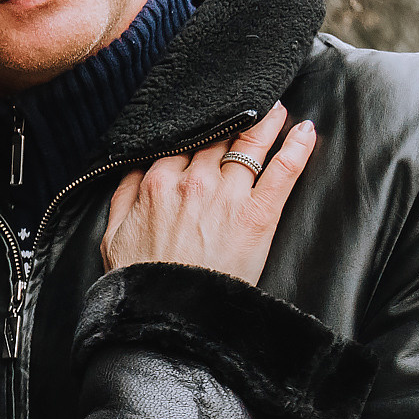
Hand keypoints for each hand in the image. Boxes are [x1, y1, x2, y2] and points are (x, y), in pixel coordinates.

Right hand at [102, 103, 316, 283]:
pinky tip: (305, 130)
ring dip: (267, 122)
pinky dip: (297, 147)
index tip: (208, 123)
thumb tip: (133, 169)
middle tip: (250, 104)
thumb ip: (123, 196)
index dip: (197, 132)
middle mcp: (193, 180)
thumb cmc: (139, 280)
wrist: (168, 313)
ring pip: (250, 145)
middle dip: (233, 120)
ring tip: (277, 108)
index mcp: (157, 182)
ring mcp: (228, 195)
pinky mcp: (258, 214)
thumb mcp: (113, 235)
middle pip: (217, 138)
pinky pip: (282, 170)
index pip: (183, 144)